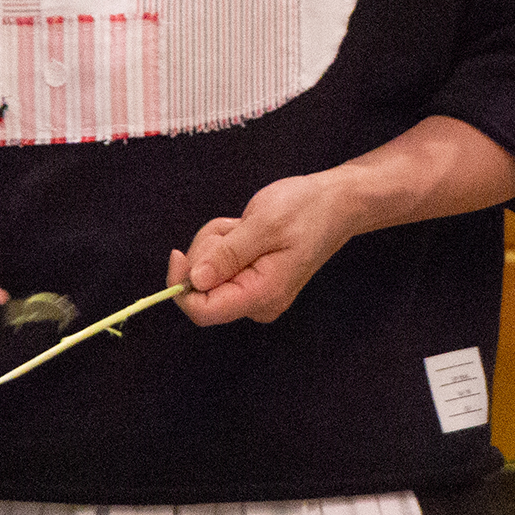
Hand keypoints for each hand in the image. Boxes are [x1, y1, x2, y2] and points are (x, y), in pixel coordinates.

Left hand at [167, 172, 356, 326]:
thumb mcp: (264, 225)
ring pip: (207, 273)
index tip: (177, 253)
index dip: (181, 286)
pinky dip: (224, 243)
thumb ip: (227, 255)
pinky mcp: (252, 279)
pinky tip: (245, 229)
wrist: (337, 203)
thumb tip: (195, 280)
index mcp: (262, 294)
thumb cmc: (307, 210)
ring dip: (217, 242)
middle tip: (234, 227)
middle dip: (207, 251)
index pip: (204, 311)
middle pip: (202, 289)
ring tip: (245, 226)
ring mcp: (254, 292)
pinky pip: (219, 265)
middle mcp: (257, 302)